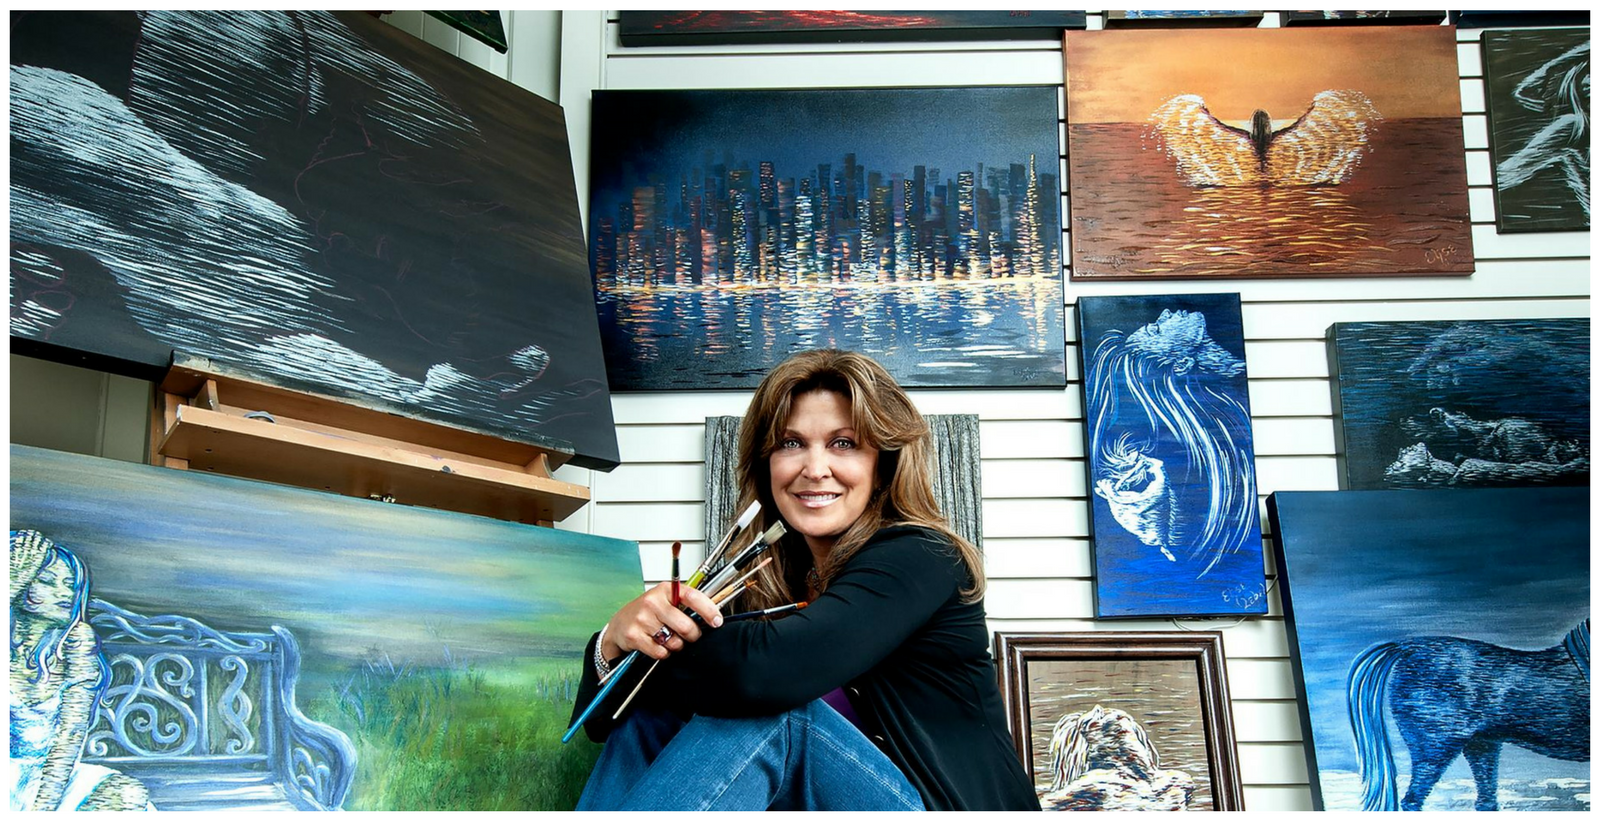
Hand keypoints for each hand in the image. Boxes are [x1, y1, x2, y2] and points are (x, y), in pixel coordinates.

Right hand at [603, 581, 722, 661]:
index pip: (693, 597)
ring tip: (669, 638)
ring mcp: (642, 619)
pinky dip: (664, 653)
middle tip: (689, 634)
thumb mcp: (667, 600)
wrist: (619, 624)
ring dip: (677, 645)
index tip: (716, 621)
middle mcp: (653, 602)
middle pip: (686, 626)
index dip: (708, 610)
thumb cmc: (648, 612)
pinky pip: (661, 652)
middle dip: (692, 635)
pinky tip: (658, 644)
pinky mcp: (635, 636)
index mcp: (666, 590)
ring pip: (674, 641)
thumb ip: (688, 605)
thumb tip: (714, 615)